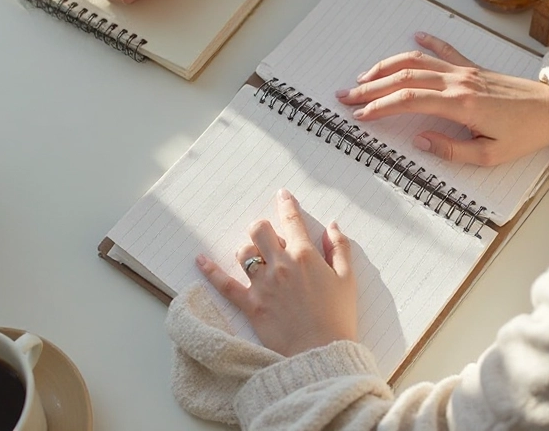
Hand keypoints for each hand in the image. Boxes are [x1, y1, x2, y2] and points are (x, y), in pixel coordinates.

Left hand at [197, 189, 357, 356]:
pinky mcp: (250, 304)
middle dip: (262, 228)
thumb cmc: (338, 318)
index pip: (292, 221)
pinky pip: (224, 284)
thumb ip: (340, 249)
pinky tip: (200, 260)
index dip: (286, 204)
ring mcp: (263, 285)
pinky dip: (210, 271)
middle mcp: (281, 265)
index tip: (282, 195)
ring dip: (248, 251)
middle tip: (268, 235)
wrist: (322, 353)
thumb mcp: (348, 279)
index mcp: (306, 256)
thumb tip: (332, 226)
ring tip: (255, 257)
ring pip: (244, 253)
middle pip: (259, 230)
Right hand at [336, 32, 548, 166]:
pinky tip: (414, 38)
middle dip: (371, 87)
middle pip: (404, 79)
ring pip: (418, 61)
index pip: (408, 101)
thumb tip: (419, 140)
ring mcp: (465, 71)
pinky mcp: (475, 68)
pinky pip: (446, 50)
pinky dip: (428, 43)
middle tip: (346, 96)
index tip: (360, 116)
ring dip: (388, 67)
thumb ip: (450, 150)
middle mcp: (458, 82)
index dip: (380, 108)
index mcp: (460, 104)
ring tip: (366, 77)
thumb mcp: (489, 156)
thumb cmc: (526, 134)